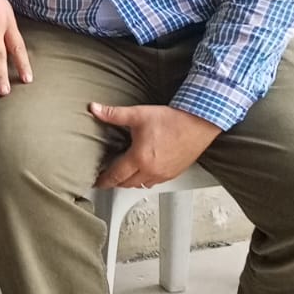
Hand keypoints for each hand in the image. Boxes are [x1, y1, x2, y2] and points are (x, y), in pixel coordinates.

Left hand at [91, 103, 221, 188]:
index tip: (96, 182)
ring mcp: (163, 174)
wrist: (199, 123)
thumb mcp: (138, 114)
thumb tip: (95, 109)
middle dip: (115, 181)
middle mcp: (151, 170)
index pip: (115, 175)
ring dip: (130, 182)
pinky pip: (154, 182)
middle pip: (126, 183)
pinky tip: (143, 171)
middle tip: (107, 177)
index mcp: (139, 158)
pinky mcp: (174, 173)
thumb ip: (114, 114)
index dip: (103, 180)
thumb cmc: (172, 120)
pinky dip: (145, 180)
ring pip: (140, 185)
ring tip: (123, 174)